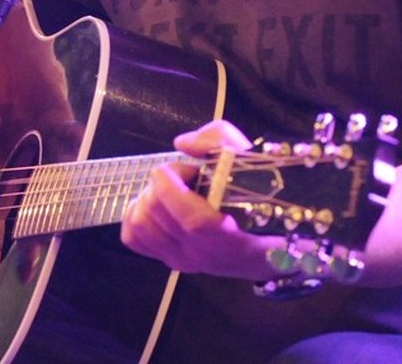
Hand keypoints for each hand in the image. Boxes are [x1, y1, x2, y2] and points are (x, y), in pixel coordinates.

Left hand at [120, 120, 272, 279]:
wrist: (268, 242)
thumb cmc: (263, 199)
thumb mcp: (252, 159)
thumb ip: (220, 140)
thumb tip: (183, 144)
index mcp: (235, 235)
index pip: (194, 221)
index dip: (176, 188)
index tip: (187, 166)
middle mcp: (205, 254)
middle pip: (158, 214)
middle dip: (164, 181)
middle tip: (187, 175)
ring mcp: (185, 260)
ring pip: (140, 224)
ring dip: (148, 197)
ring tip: (171, 189)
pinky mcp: (169, 259)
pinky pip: (134, 237)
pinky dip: (137, 214)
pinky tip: (158, 203)